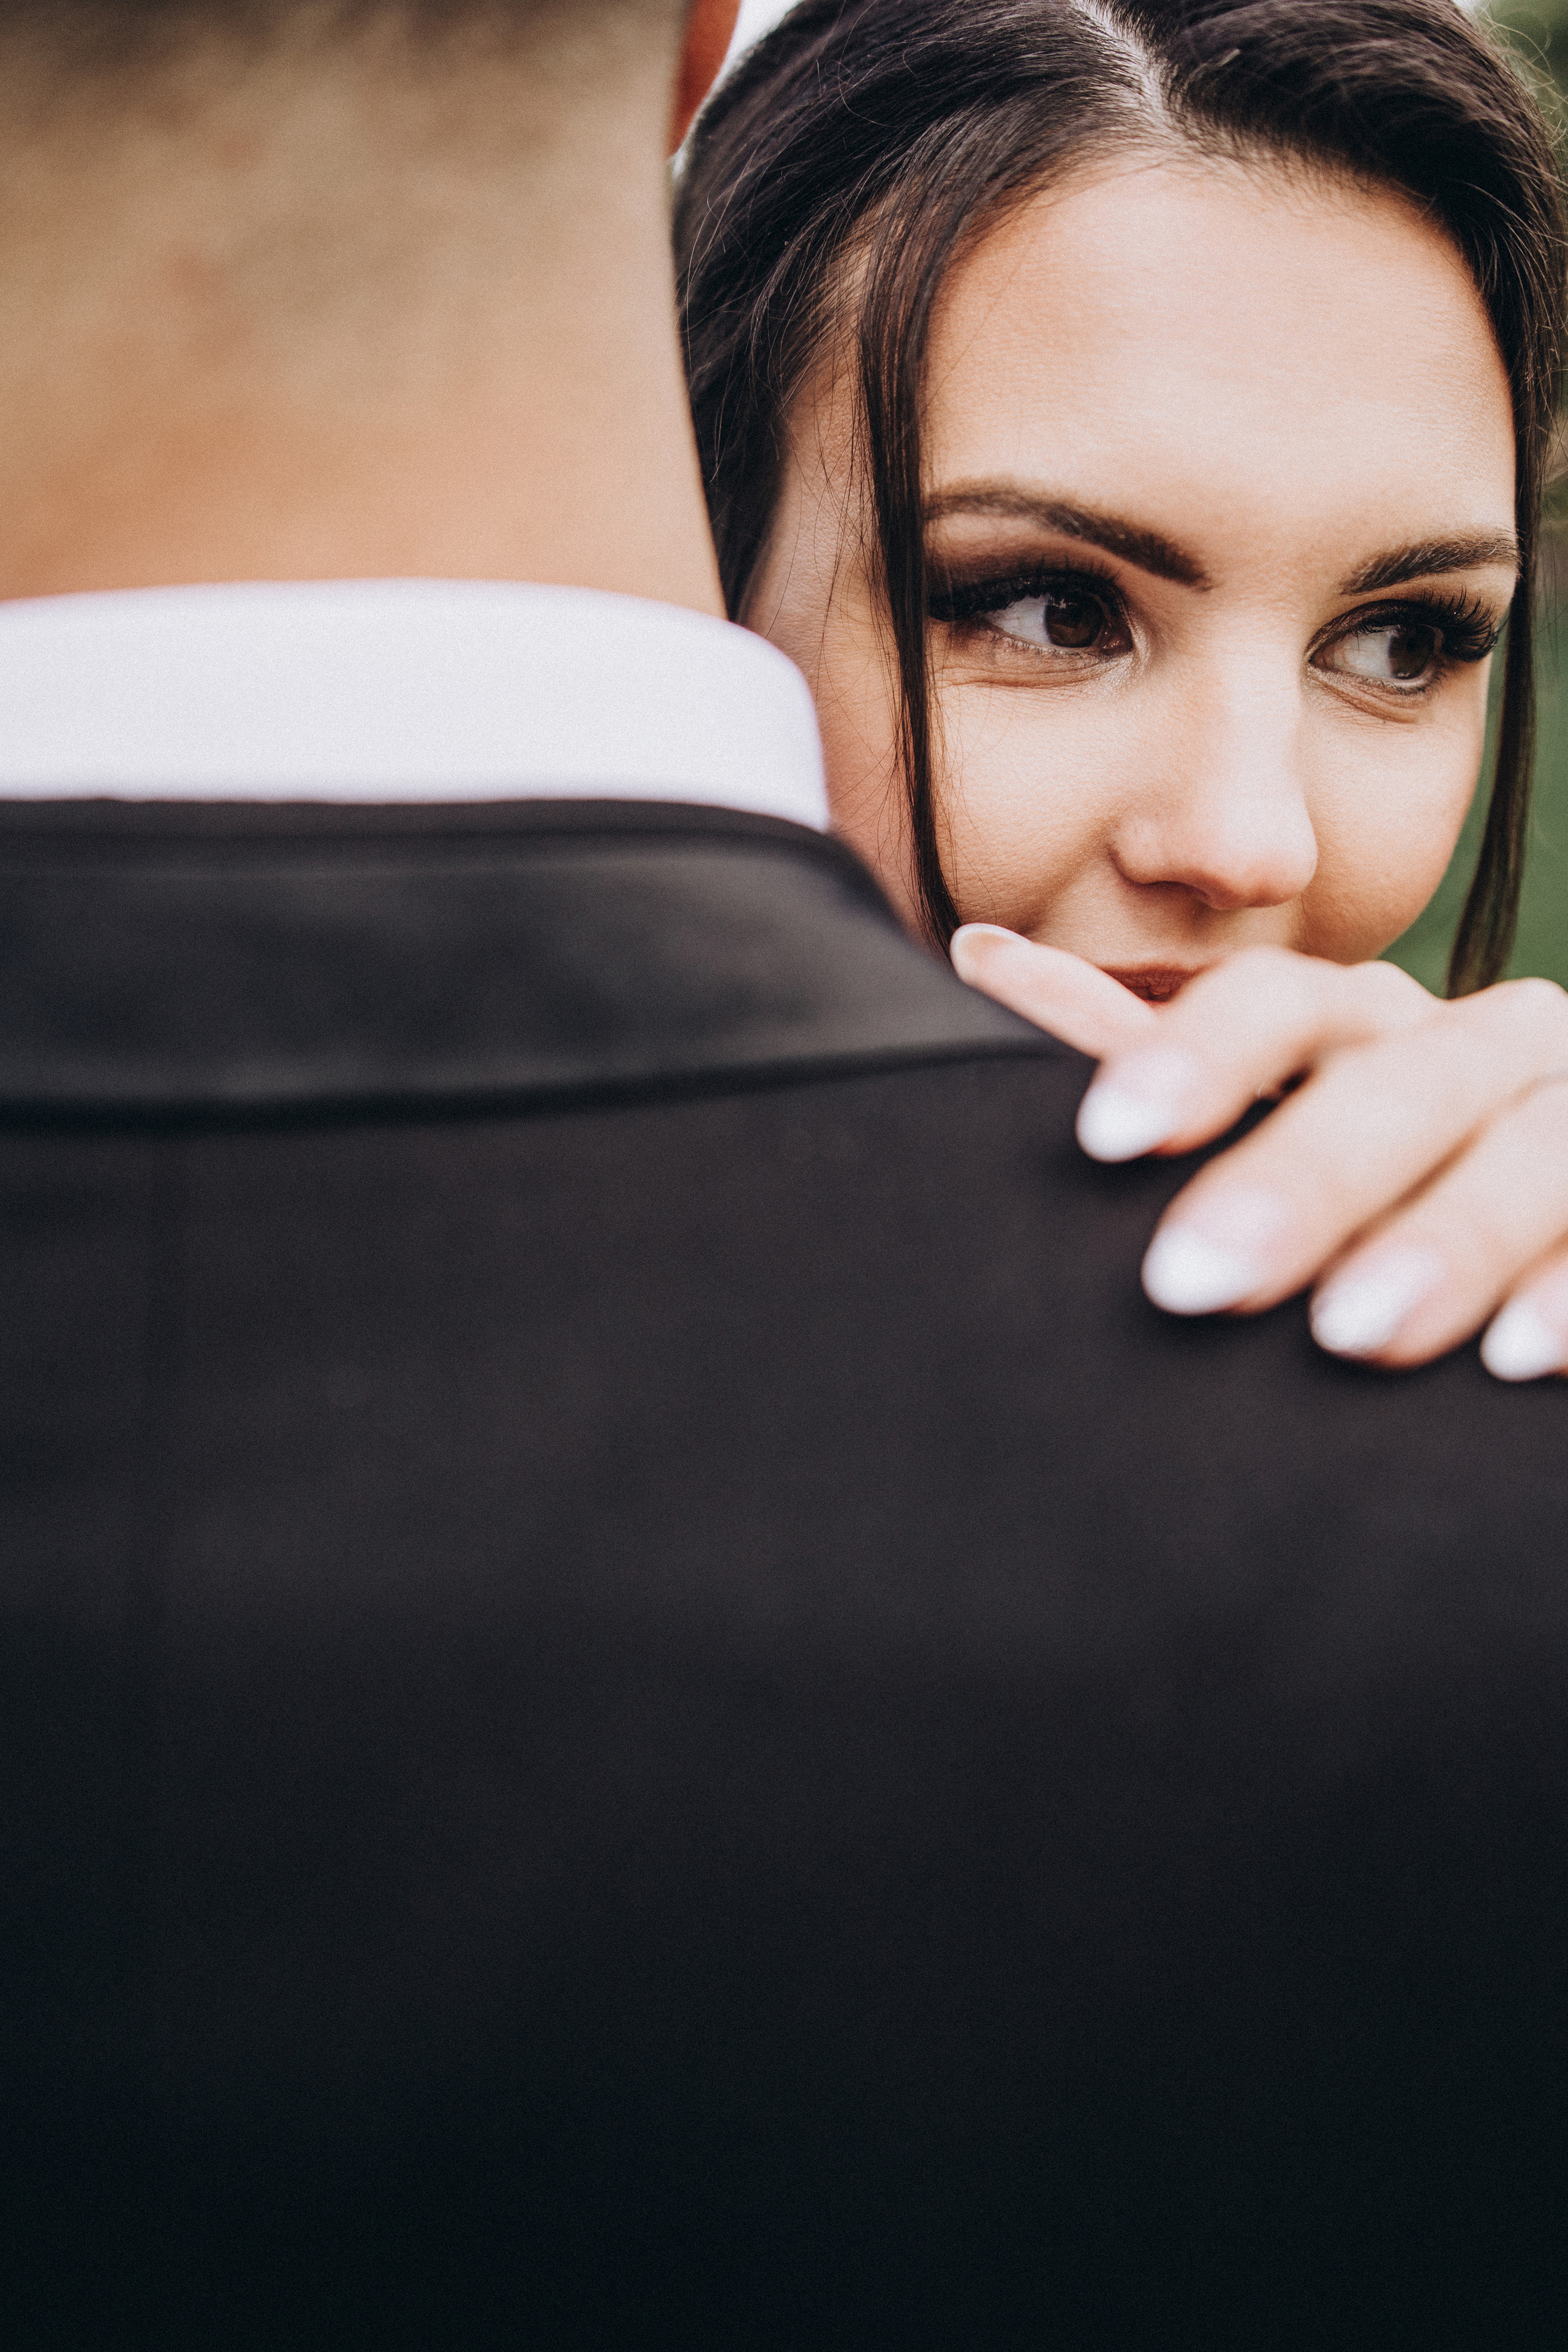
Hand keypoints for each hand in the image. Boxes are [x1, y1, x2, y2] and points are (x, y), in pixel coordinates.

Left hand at [950, 926, 1567, 1381]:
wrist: (1554, 1241)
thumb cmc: (1385, 1185)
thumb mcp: (1268, 1116)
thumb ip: (1146, 1058)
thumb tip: (982, 957)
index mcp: (1372, 1025)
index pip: (1278, 1005)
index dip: (1193, 1055)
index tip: (1101, 1137)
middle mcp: (1486, 1045)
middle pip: (1395, 1081)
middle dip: (1299, 1179)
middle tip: (1190, 1284)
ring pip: (1532, 1146)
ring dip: (1445, 1237)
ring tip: (1350, 1332)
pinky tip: (1519, 1358)